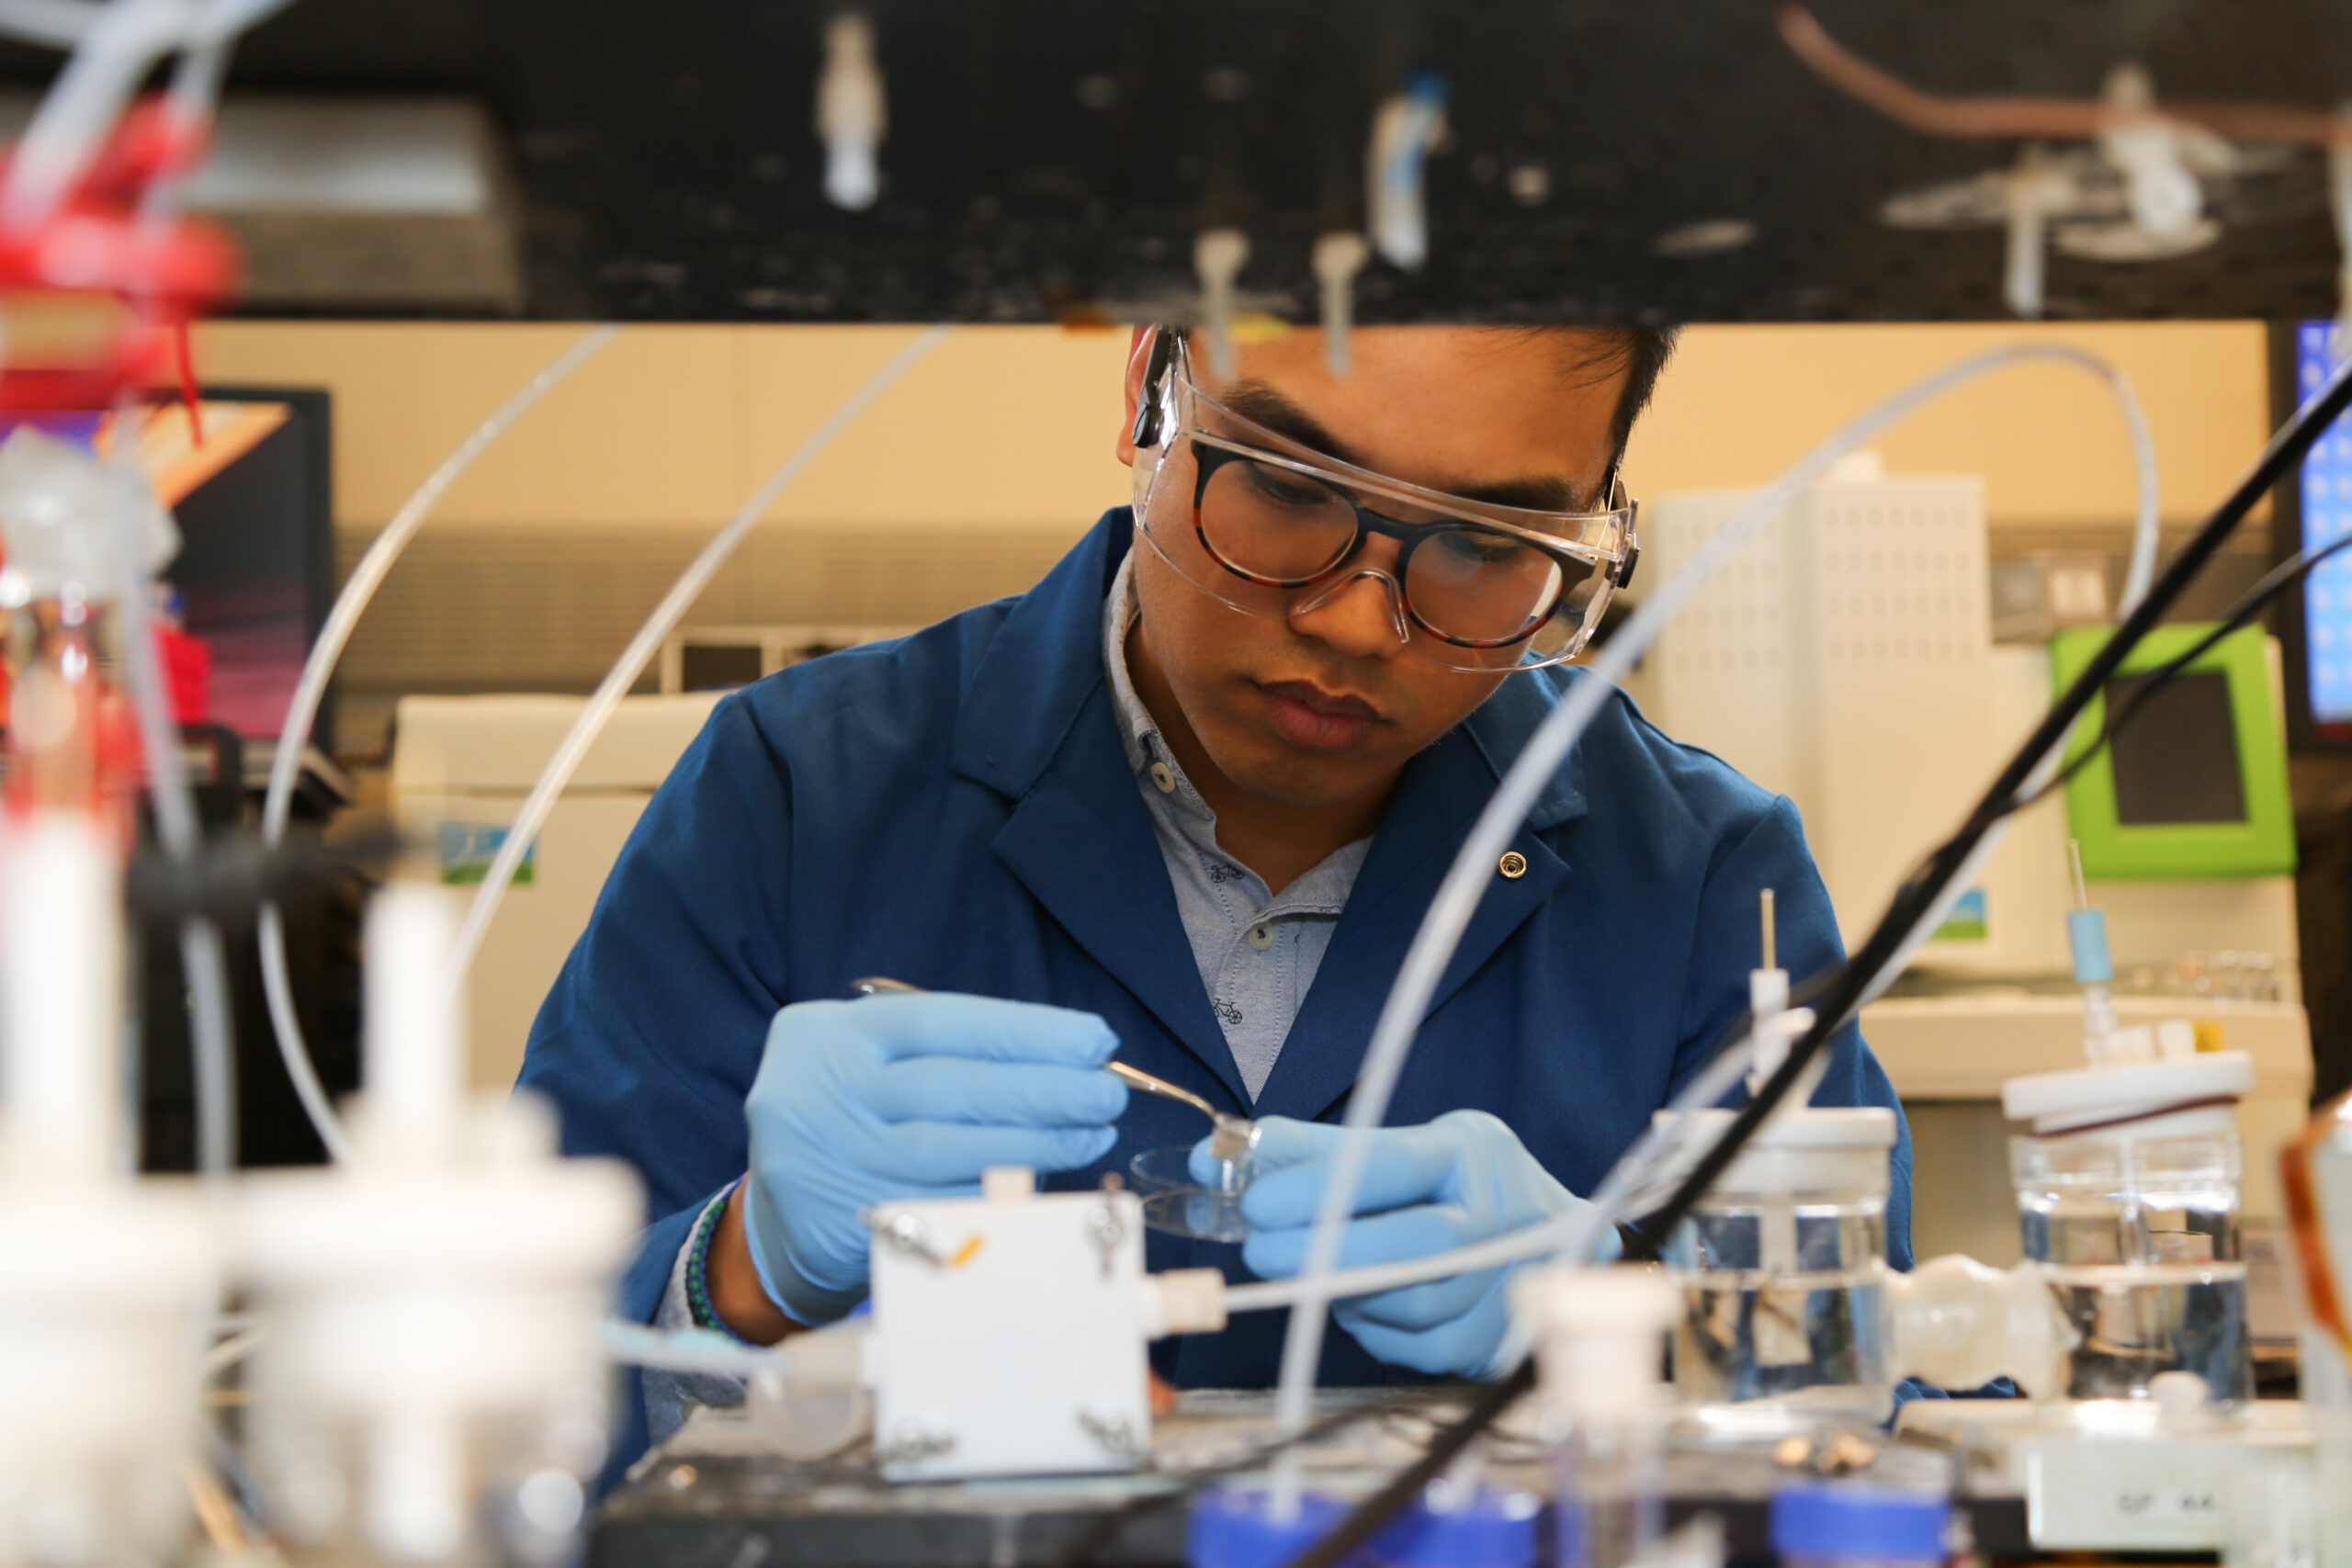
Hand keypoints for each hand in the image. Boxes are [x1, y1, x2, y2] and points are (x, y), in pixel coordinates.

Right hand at [741, 993, 1126, 1324]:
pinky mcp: (840, 1224)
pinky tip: (1044, 1183)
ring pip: (949, 1149)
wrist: (780, 1215)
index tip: (1095, 1041)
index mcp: (832, 1034)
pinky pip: (937, 1205)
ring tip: (1091, 1136)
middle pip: (951, 1086)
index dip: (1026, 1031)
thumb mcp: (881, 1063)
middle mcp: (818, 1091)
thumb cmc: (858, 1118)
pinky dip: (997, 1193)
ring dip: (1034, 1143)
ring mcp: (825, 1161)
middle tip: (1107, 1095)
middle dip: (1043, 1089)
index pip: (943, 1020)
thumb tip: (1072, 1060)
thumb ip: (958, 1054)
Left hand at [1212, 1110, 1618, 1377]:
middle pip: (1410, 1244)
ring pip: (1407, 1302)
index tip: (1256, 1200)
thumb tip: (1214, 1159)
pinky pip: (1413, 1347)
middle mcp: (1496, 1217)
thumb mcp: (1406, 1146)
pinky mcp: (1490, 1339)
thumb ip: (1316, 1152)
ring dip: (1344, 1292)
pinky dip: (1373, 1327)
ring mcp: (1501, 1283)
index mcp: (1469, 1154)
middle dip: (1323, 1251)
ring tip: (1311, 1272)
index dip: (1319, 1185)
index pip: (1389, 1167)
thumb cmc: (1459, 1187)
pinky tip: (1360, 1303)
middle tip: (1259, 1250)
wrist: (1557, 1243)